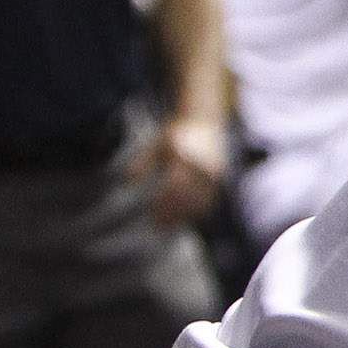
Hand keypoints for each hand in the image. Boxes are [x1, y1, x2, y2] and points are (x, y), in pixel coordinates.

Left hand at [135, 115, 228, 230]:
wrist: (205, 120)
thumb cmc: (177, 133)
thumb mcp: (156, 143)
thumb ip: (143, 161)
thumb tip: (128, 180)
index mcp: (185, 155)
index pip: (174, 186)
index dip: (164, 203)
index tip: (152, 214)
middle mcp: (203, 165)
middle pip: (187, 197)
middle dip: (174, 213)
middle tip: (158, 226)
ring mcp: (214, 173)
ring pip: (200, 201)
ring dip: (186, 216)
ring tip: (170, 227)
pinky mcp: (220, 178)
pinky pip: (209, 199)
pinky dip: (197, 211)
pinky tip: (185, 219)